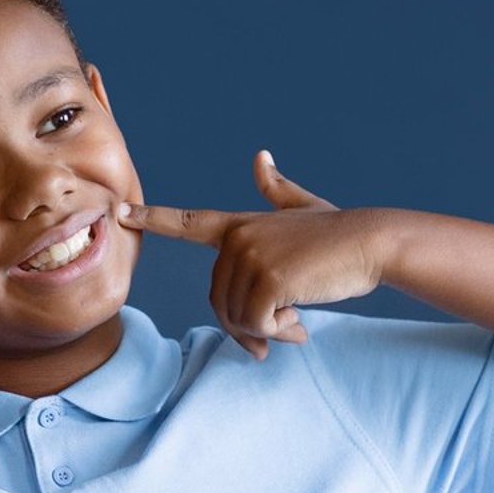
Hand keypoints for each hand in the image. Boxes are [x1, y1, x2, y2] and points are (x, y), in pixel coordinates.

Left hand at [118, 152, 387, 356]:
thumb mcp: (303, 209)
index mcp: (241, 224)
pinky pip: (258, 325)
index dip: (154, 218)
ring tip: (296, 324)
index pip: (189, 220)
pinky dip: (279, 335)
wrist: (371, 242)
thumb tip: (261, 157)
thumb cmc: (338, 233)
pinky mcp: (269, 279)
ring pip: (238, 317)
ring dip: (267, 333)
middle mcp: (239, 238)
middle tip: (279, 334)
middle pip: (219, 300)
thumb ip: (277, 191)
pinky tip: (301, 326)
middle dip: (245, 327)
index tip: (121, 213)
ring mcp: (251, 257)